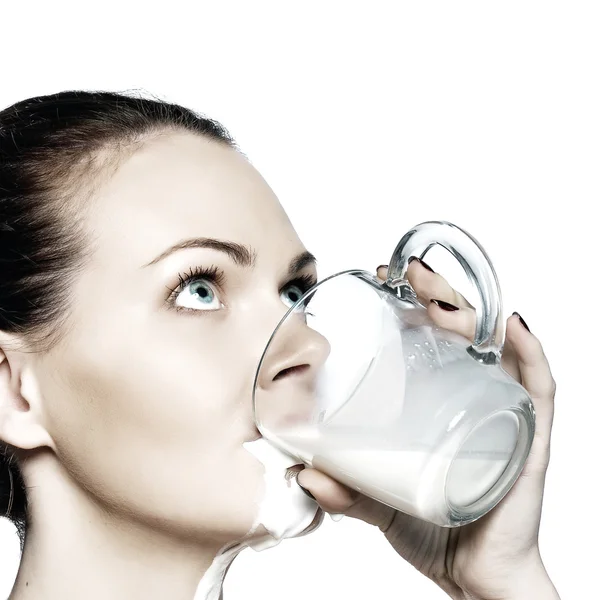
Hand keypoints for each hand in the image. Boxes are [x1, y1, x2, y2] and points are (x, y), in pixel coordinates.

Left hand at [297, 259, 558, 599]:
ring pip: (494, 350)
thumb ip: (345, 490)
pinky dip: (531, 353)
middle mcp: (474, 399)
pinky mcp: (528, 439)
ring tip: (438, 293)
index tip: (380, 281)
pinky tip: (512, 325)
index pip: (429, 341)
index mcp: (440, 404)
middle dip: (436, 295)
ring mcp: (503, 413)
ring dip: (470, 312)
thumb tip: (303, 471)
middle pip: (462, 334)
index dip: (409, 305)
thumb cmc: (434, 530)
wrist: (476, 578)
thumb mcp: (380, 501)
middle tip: (407, 273)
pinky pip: (539, 388)